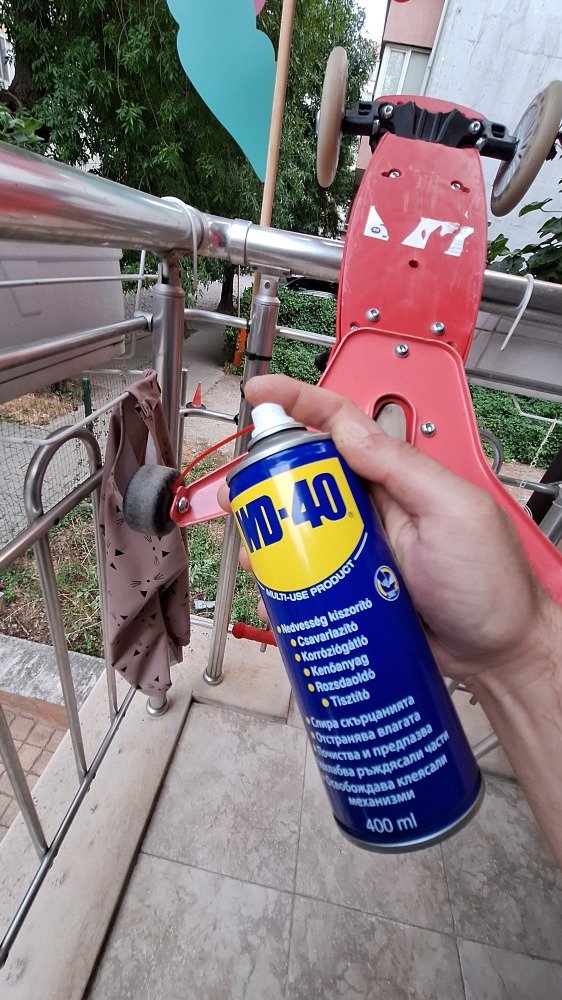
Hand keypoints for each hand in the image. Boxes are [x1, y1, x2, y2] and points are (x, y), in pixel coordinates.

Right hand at [226, 375, 552, 687]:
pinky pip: (306, 582)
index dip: (297, 403)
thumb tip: (347, 427)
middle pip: (305, 480)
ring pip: (297, 532)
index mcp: (396, 479)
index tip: (259, 392)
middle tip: (237, 497)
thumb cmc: (491, 583)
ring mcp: (358, 552)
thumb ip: (401, 468)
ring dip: (269, 540)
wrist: (499, 656)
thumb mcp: (452, 512)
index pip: (340, 427)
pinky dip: (283, 587)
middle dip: (265, 482)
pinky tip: (276, 599)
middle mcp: (372, 510)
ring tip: (256, 557)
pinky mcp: (350, 592)